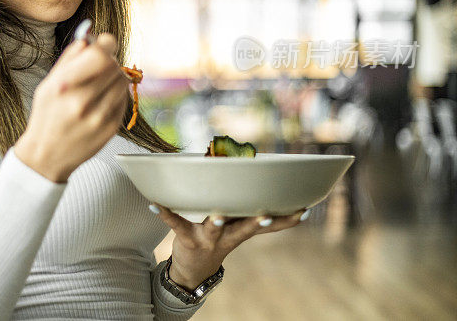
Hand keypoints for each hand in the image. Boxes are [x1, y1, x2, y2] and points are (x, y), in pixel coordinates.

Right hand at [15, 32, 128, 182]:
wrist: (47, 155)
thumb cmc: (46, 118)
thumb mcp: (47, 85)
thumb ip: (69, 60)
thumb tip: (88, 38)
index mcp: (65, 87)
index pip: (100, 55)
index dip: (106, 45)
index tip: (104, 44)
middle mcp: (83, 102)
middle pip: (114, 66)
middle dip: (109, 60)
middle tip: (101, 65)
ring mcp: (99, 117)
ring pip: (122, 82)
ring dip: (114, 77)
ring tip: (100, 84)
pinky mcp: (111, 128)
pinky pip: (123, 100)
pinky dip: (116, 94)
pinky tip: (102, 100)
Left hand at [151, 204, 311, 289]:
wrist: (192, 270)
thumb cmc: (218, 238)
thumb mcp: (237, 228)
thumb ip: (251, 213)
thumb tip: (272, 189)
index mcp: (242, 229)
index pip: (269, 225)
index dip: (286, 220)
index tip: (303, 210)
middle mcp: (229, 234)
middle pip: (246, 229)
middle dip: (257, 222)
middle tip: (265, 215)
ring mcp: (209, 238)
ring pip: (215, 228)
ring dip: (217, 221)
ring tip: (218, 214)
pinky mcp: (187, 237)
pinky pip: (176, 224)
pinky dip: (166, 214)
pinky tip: (156, 205)